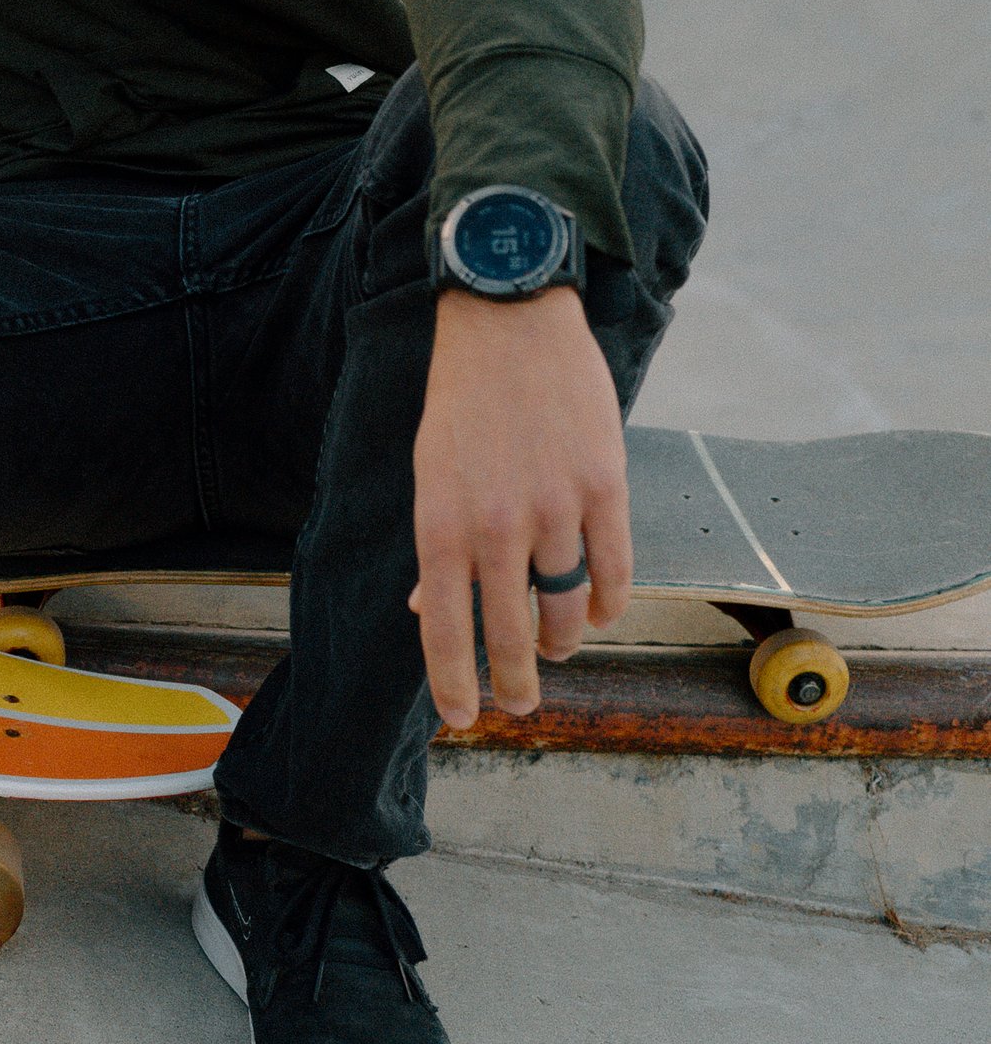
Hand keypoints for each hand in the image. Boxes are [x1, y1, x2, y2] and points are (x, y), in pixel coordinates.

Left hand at [410, 284, 631, 729]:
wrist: (509, 323)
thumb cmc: (462, 402)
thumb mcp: (429, 473)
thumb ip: (437, 546)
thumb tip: (428, 613)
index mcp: (441, 523)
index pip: (445, 631)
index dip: (454, 685)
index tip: (462, 721)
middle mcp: (496, 526)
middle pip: (511, 636)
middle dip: (515, 684)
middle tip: (521, 704)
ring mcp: (555, 509)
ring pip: (568, 612)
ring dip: (561, 642)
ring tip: (553, 648)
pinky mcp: (604, 488)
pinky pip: (613, 575)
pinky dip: (606, 606)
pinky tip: (596, 613)